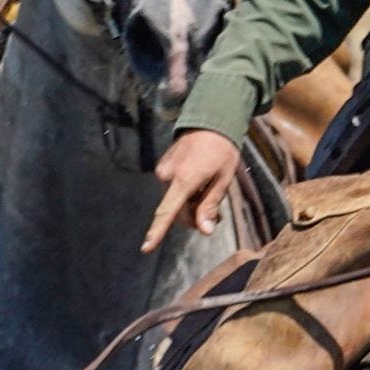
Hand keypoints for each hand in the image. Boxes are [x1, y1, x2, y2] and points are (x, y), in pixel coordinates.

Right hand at [142, 129, 245, 253]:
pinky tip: (198, 186)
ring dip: (189, 206)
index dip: (157, 231)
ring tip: (208, 196)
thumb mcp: (223, 179)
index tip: (146, 247)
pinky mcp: (162, 167)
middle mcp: (167, 176)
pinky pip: (171, 190)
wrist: (209, 121)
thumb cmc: (222, 151)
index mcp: (184, 179)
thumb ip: (211, 205)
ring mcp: (162, 171)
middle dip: (193, 218)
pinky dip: (184, 195)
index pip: (168, 211)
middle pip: (176, 212)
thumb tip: (204, 231)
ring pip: (174, 202)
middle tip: (215, 215)